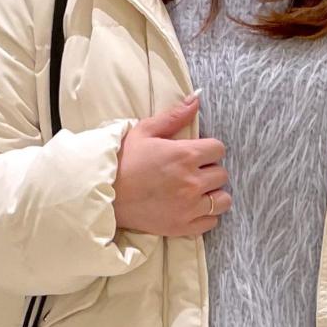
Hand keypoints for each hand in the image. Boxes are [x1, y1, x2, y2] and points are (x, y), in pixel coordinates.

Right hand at [114, 90, 231, 238]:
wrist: (103, 193)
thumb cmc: (122, 160)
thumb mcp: (145, 131)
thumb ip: (174, 116)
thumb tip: (196, 99)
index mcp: (185, 155)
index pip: (218, 149)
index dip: (209, 150)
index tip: (197, 154)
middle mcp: (192, 182)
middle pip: (222, 175)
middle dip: (209, 171)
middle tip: (192, 172)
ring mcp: (189, 207)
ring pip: (222, 200)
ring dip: (213, 194)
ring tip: (197, 192)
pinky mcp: (182, 227)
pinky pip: (211, 222)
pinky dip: (206, 216)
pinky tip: (192, 208)